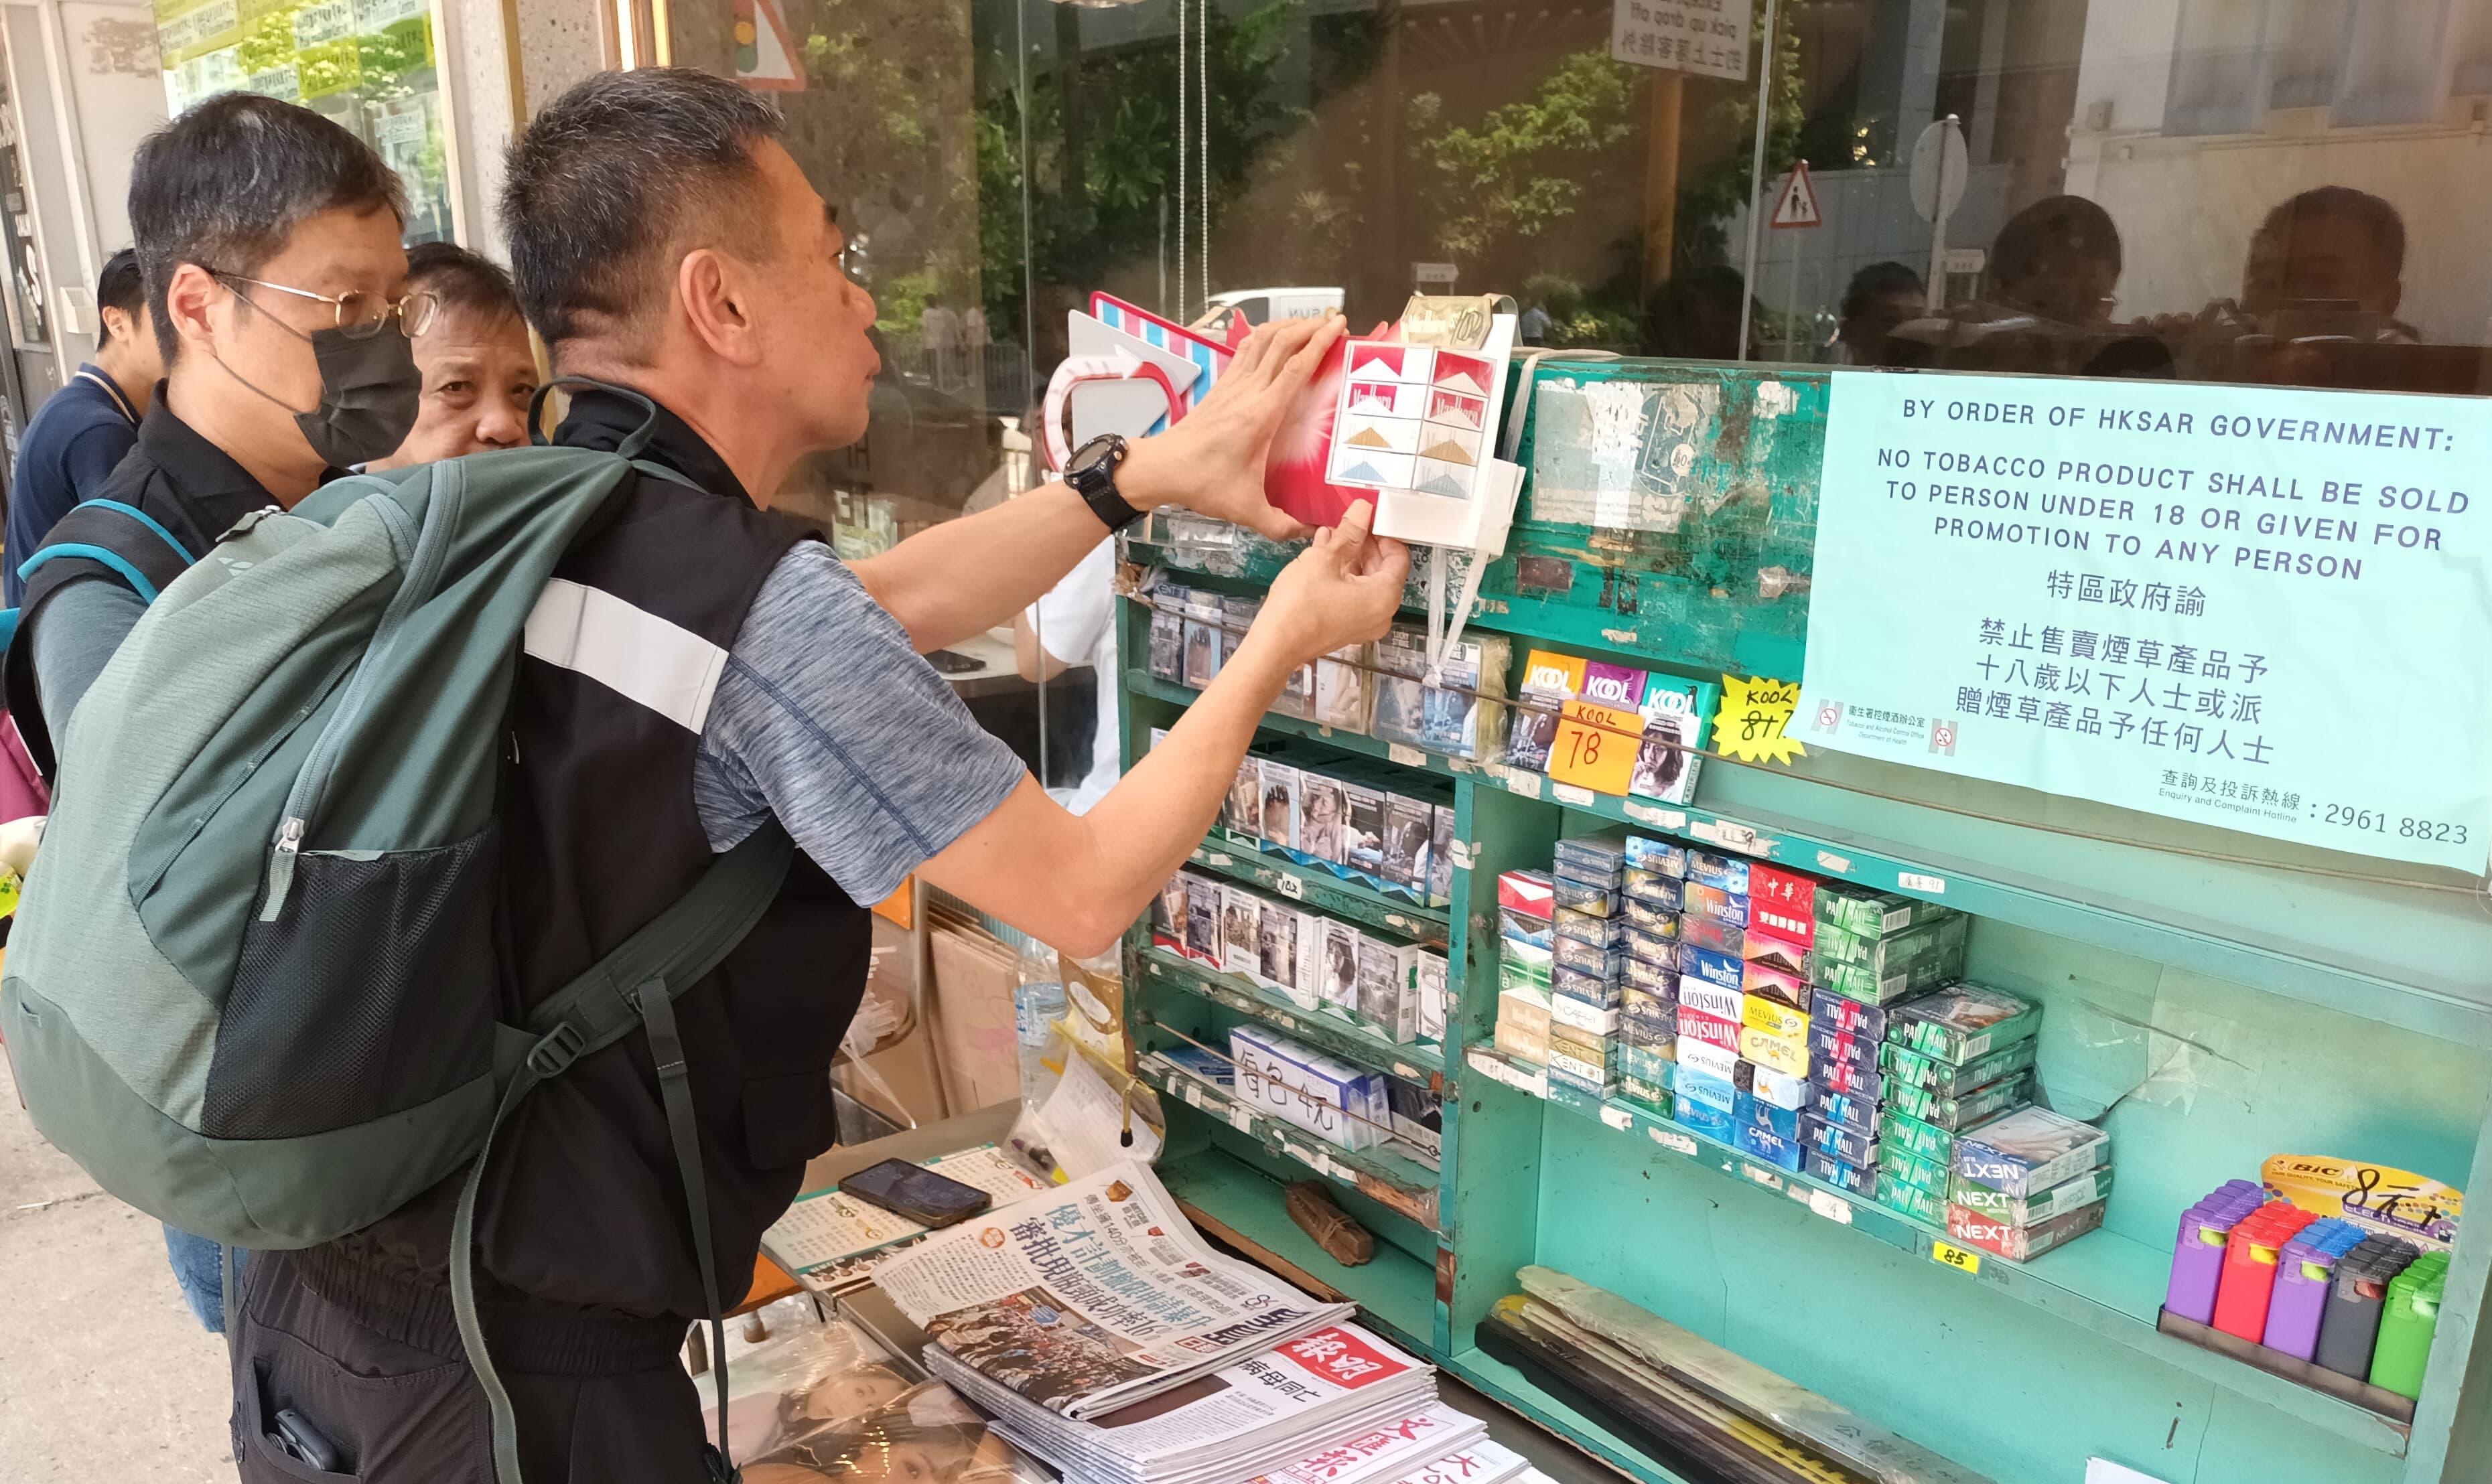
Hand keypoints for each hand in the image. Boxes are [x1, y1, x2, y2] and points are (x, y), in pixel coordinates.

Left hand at [1117, 313, 1346, 540]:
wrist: (1162, 468)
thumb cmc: (1203, 484)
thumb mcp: (1245, 509)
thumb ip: (1280, 524)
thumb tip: (1309, 533)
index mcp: (1262, 414)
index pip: (1296, 366)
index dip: (1320, 342)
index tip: (1339, 326)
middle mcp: (1248, 391)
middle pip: (1282, 342)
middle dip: (1310, 326)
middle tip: (1333, 322)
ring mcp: (1233, 384)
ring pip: (1263, 339)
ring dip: (1287, 326)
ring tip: (1310, 324)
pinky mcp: (1222, 386)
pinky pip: (1247, 350)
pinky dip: (1265, 336)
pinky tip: (1276, 337)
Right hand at [1253, 500, 1408, 664]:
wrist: (1275, 643)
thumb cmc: (1299, 608)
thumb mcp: (1324, 559)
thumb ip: (1349, 532)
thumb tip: (1361, 511)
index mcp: (1384, 597)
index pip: (1398, 557)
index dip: (1383, 534)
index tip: (1369, 521)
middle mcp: (1381, 614)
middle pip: (1383, 569)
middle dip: (1364, 545)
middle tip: (1348, 526)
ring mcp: (1364, 623)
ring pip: (1365, 581)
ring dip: (1350, 558)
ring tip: (1330, 538)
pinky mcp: (1347, 627)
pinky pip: (1353, 595)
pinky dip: (1342, 576)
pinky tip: (1323, 556)